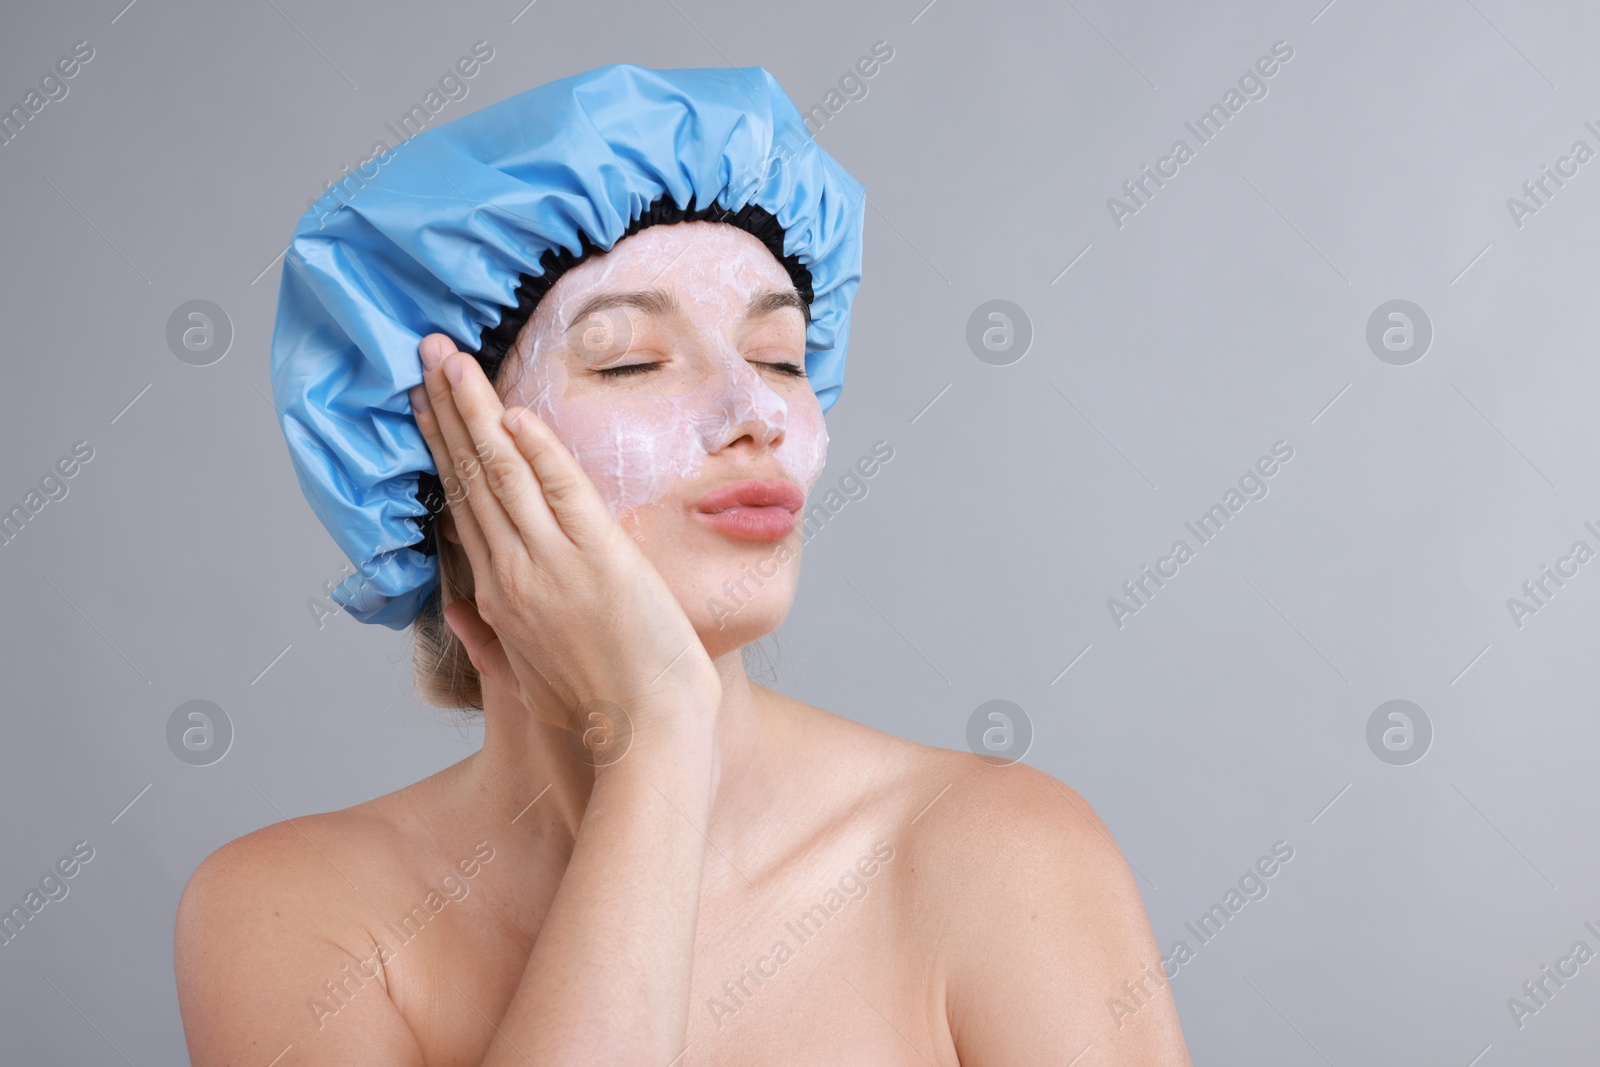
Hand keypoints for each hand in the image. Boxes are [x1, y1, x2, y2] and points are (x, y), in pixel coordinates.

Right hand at [408, 333, 721, 741]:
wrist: (644, 744)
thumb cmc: (599, 719)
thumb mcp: (530, 679)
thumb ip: (491, 640)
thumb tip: (458, 610)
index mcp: (498, 598)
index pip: (461, 506)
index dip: (443, 450)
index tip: (427, 406)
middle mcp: (513, 576)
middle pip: (470, 478)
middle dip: (445, 410)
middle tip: (426, 355)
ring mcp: (552, 567)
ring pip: (502, 474)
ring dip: (475, 411)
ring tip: (451, 360)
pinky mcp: (599, 562)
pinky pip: (561, 493)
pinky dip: (538, 451)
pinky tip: (515, 415)